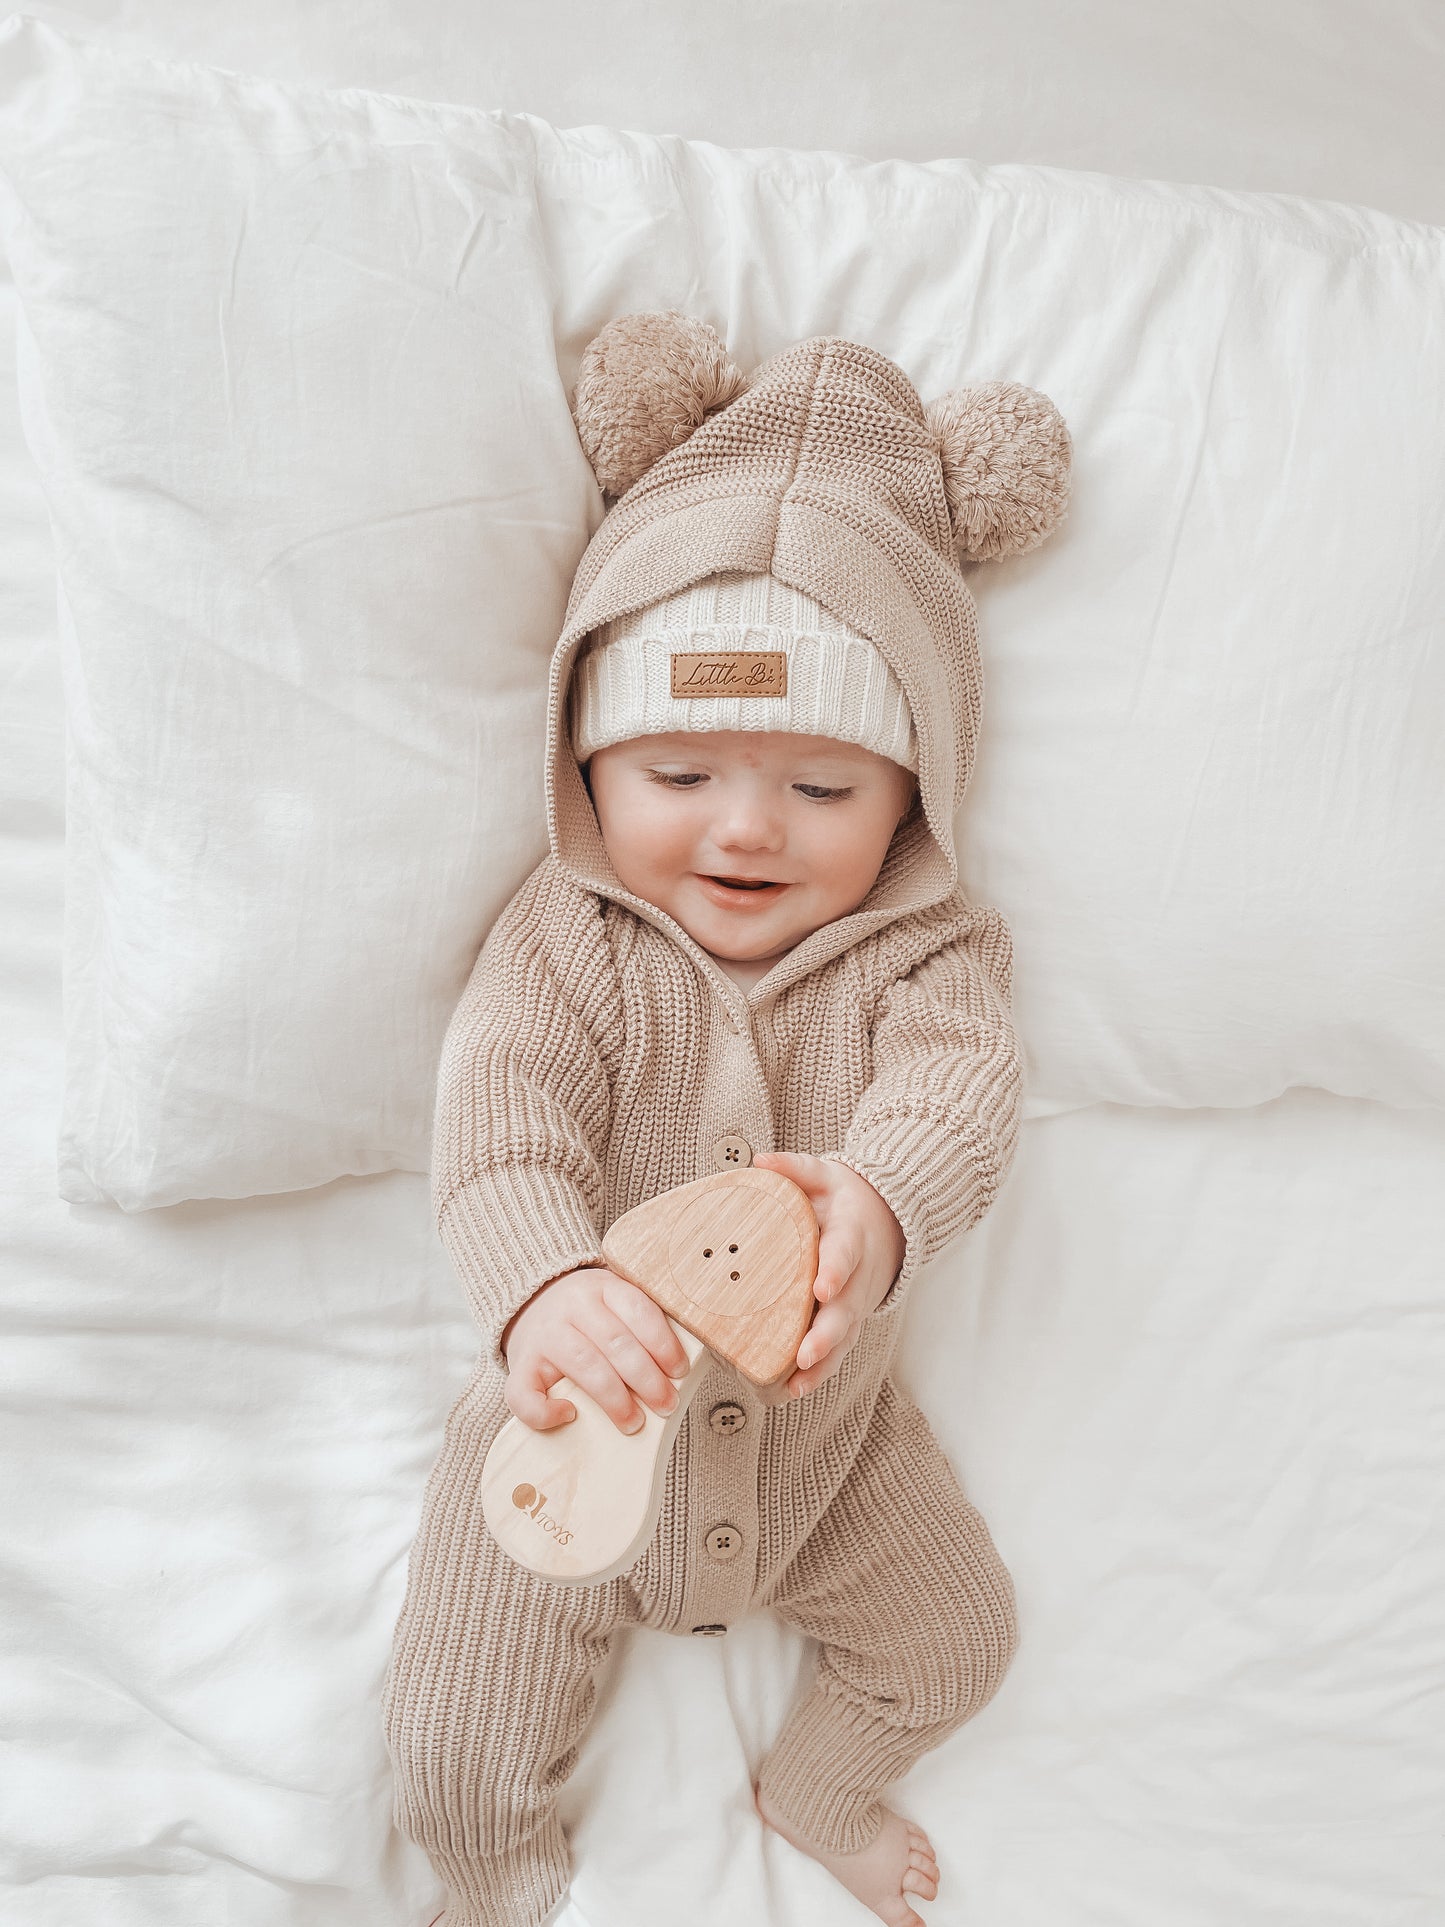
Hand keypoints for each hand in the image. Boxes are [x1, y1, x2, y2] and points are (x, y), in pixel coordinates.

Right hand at [501, 1266, 691, 1434]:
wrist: (530, 1300)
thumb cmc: (586, 1312)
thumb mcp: (614, 1299)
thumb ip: (640, 1322)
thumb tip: (678, 1368)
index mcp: (602, 1287)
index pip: (638, 1312)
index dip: (663, 1344)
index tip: (679, 1371)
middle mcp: (572, 1306)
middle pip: (616, 1343)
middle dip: (647, 1379)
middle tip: (667, 1404)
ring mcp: (544, 1335)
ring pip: (584, 1366)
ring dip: (614, 1399)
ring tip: (634, 1421)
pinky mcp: (520, 1365)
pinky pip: (525, 1394)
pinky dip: (546, 1411)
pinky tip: (569, 1415)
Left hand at [751, 1150, 906, 1398]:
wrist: (887, 1219)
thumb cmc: (845, 1199)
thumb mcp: (823, 1174)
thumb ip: (794, 1168)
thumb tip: (759, 1160)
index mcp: (851, 1235)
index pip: (845, 1253)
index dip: (835, 1271)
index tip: (822, 1287)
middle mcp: (858, 1275)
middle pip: (845, 1309)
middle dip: (826, 1334)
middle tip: (806, 1353)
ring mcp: (856, 1301)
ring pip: (844, 1336)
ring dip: (823, 1362)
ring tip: (797, 1383)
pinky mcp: (850, 1319)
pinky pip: (837, 1349)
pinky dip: (820, 1371)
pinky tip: (795, 1389)